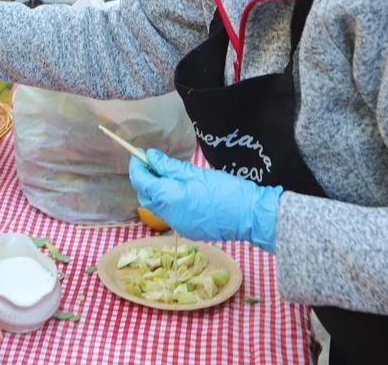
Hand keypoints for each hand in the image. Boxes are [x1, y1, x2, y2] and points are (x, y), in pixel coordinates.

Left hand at [129, 149, 282, 252]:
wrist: (250, 216)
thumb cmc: (226, 190)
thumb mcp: (195, 172)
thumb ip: (169, 166)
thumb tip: (150, 157)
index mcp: (169, 197)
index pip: (141, 181)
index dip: (137, 167)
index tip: (138, 155)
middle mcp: (169, 215)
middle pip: (145, 196)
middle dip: (144, 179)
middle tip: (152, 163)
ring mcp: (178, 225)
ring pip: (156, 207)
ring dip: (156, 191)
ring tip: (167, 176)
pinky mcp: (187, 231)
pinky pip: (169, 215)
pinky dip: (167, 202)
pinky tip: (180, 192)